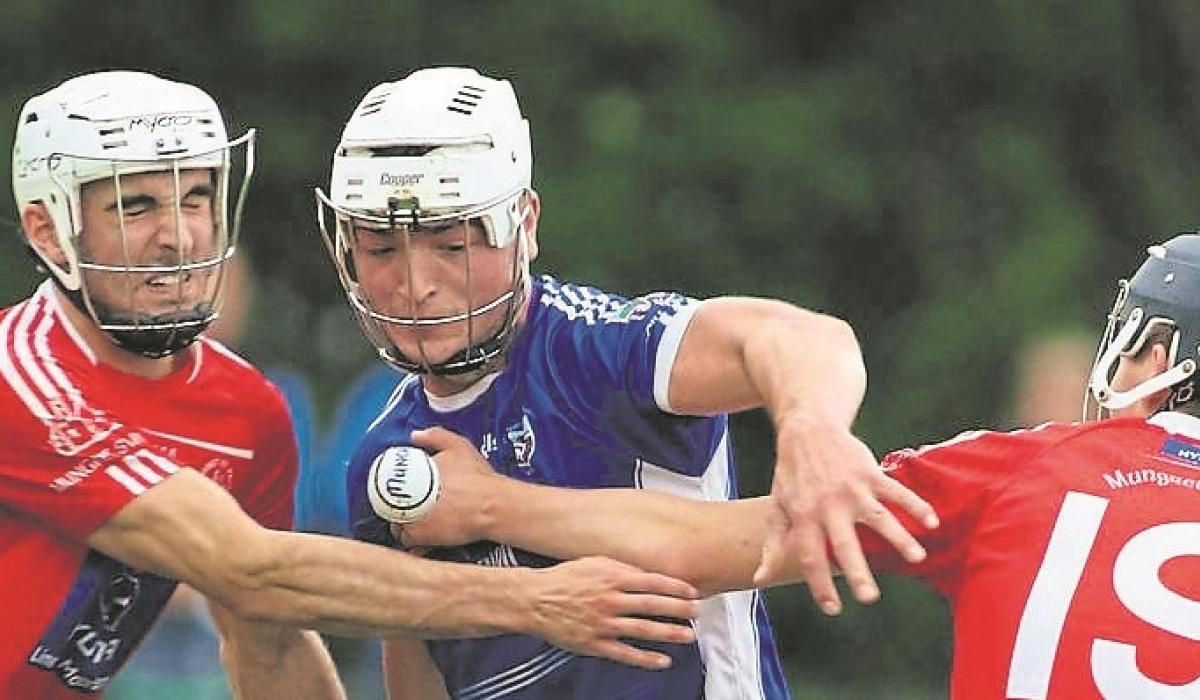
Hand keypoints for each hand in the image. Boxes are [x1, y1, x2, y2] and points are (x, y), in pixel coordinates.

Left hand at [391, 427, 505, 546]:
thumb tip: (415, 436)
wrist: (492, 505)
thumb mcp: (459, 446)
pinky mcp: (421, 538)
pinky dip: (414, 542)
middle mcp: (408, 498)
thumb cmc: (478, 478)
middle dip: (399, 509)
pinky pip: (409, 542)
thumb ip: (436, 436)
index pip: (393, 484)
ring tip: (417, 524)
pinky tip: (421, 541)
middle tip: (412, 508)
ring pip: (398, 526)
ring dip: (405, 526)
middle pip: (393, 506)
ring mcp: (412, 519)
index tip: (404, 492)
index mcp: (413, 475)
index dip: (396, 489)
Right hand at [523, 556, 697, 669]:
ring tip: (688, 636)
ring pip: (643, 629)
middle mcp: (610, 600)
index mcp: (611, 577)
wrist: (534, 599)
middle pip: (653, 605)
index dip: (676, 587)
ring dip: (669, 633)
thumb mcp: (595, 562)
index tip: (692, 591)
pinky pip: (625, 653)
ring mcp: (603, 623)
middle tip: (697, 612)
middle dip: (679, 609)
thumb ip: (622, 567)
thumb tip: (647, 572)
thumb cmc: (564, 579)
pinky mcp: (594, 644)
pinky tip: (662, 661)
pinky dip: (646, 659)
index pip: (652, 581)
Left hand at [754, 414, 938, 614]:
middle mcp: (828, 505)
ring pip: (879, 518)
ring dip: (899, 538)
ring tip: (916, 558)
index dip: (819, 584)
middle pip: (844, 543)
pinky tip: (932, 523)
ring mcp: (852, 489)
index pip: (810, 556)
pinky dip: (916, 506)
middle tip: (869, 597)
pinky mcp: (870, 473)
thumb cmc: (791, 474)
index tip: (833, 608)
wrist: (807, 430)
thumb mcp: (777, 507)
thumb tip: (760, 579)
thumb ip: (773, 545)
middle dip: (857, 571)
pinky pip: (896, 492)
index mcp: (803, 516)